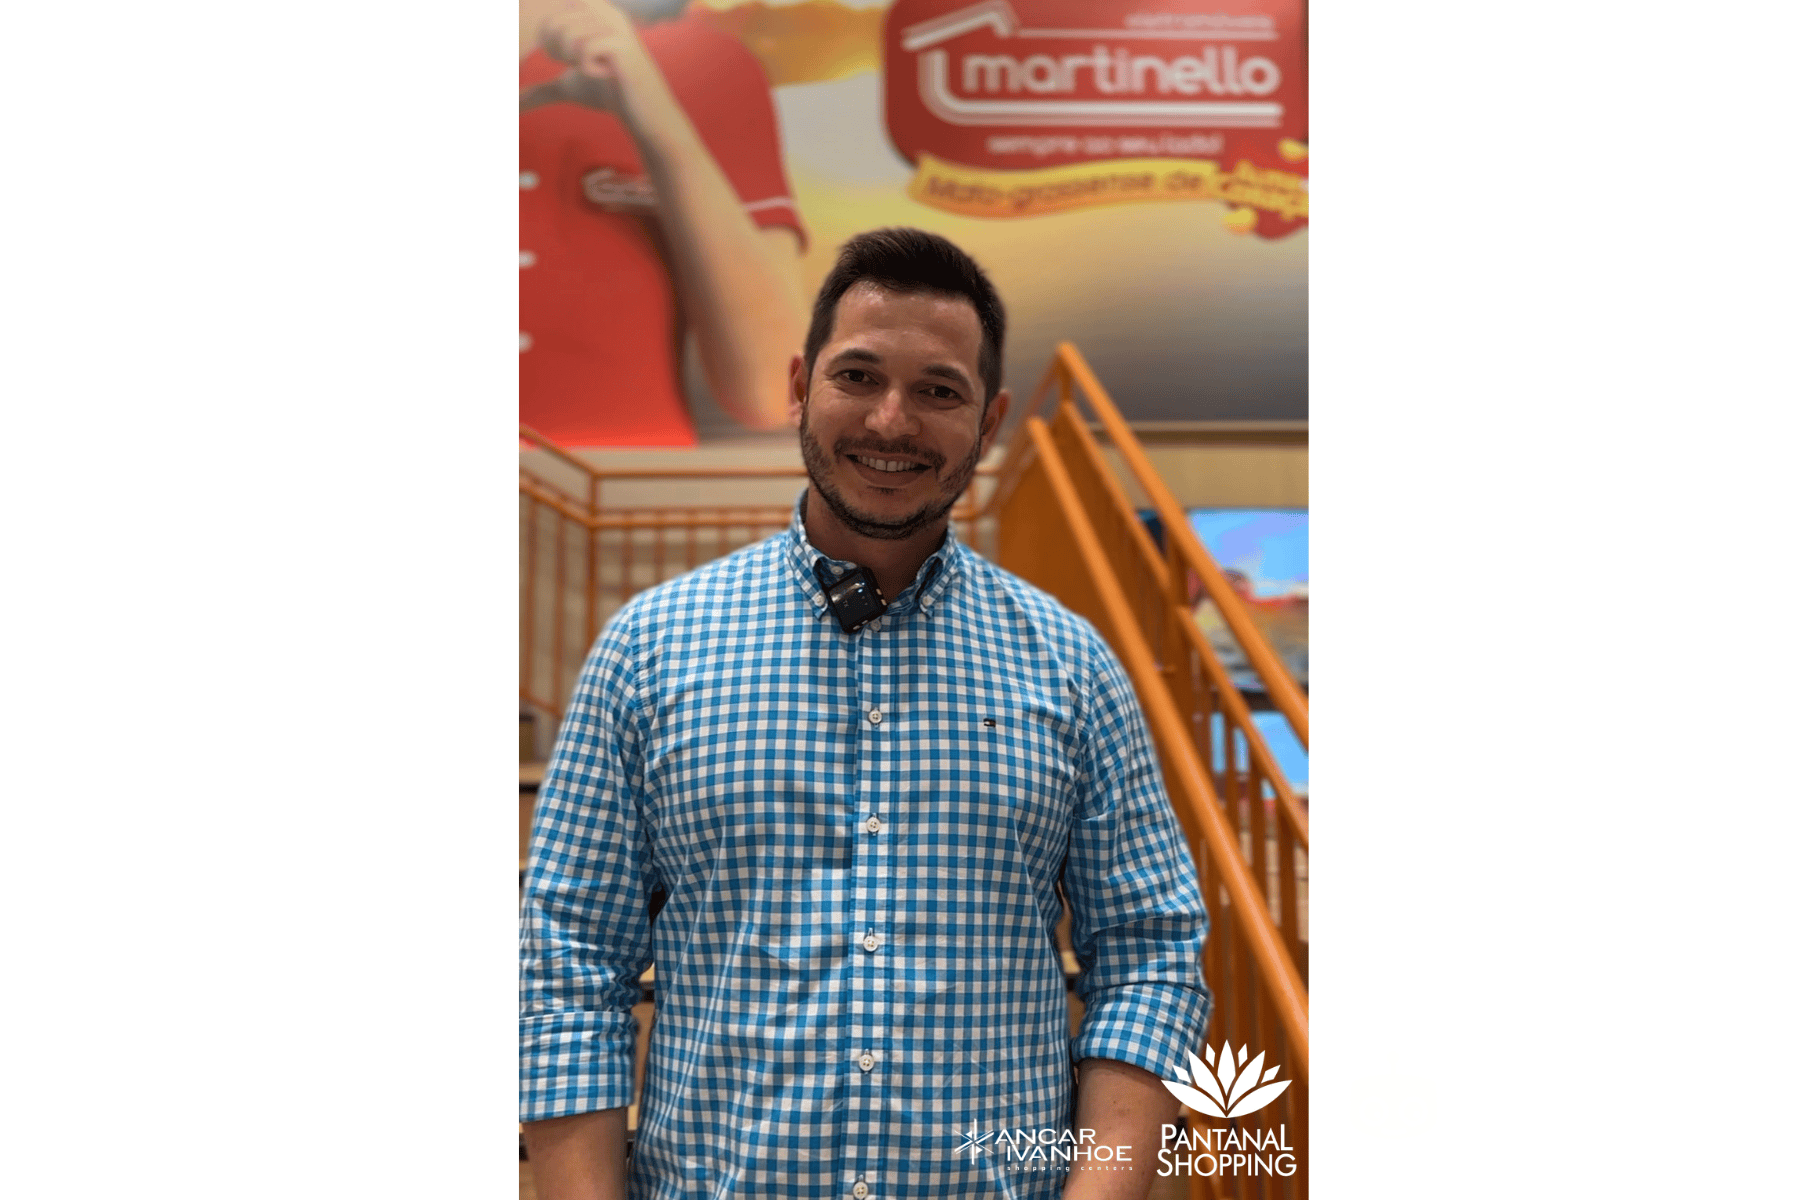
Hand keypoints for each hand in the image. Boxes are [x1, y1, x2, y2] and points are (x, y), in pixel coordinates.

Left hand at [521, 0, 654, 115]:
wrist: (644, 114)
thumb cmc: (608, 95)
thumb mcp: (569, 87)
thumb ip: (542, 90)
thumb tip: (514, 104)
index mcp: (593, 11)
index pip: (553, 9)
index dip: (547, 37)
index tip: (567, 57)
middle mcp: (606, 11)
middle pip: (553, 21)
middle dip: (557, 51)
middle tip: (581, 65)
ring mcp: (616, 25)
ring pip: (567, 34)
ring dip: (575, 60)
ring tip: (597, 69)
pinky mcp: (623, 44)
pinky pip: (584, 49)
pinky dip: (589, 69)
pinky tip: (608, 74)